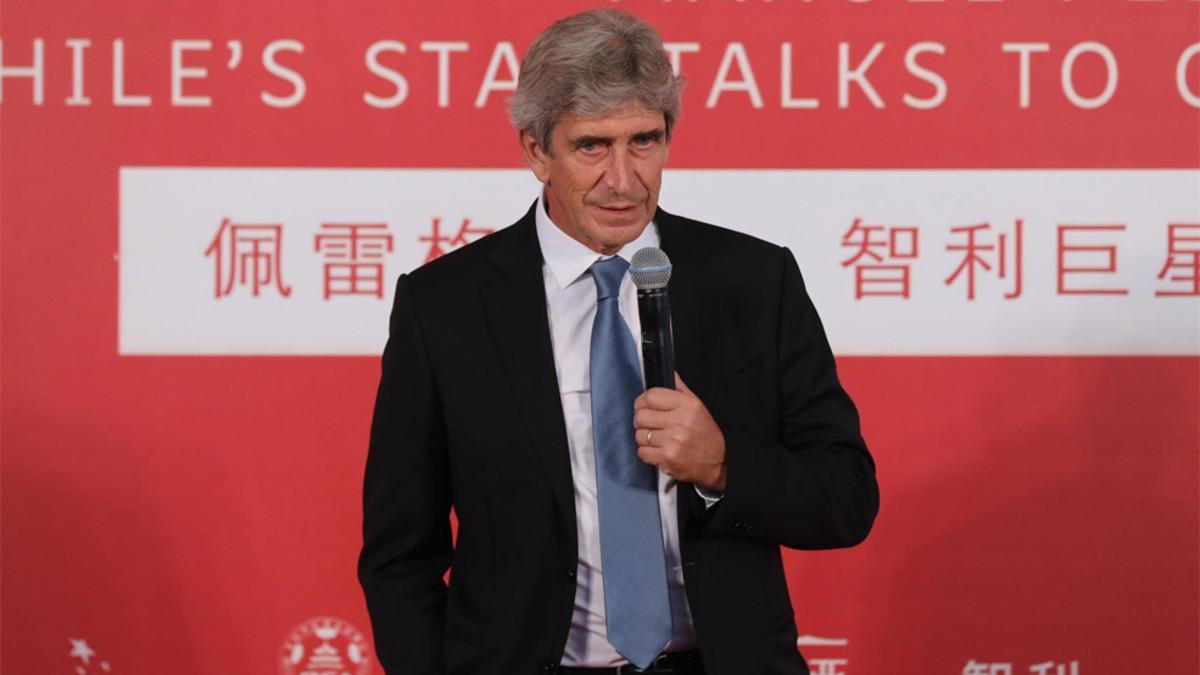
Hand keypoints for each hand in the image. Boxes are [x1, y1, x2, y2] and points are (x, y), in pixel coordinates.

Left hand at [633, 372, 726, 491]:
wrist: (719, 462)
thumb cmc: (706, 433)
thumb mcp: (697, 406)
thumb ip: (680, 388)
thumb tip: (669, 372)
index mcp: (687, 405)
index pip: (651, 396)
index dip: (642, 401)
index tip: (643, 406)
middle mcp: (681, 422)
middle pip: (641, 416)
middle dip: (642, 420)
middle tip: (650, 424)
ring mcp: (673, 442)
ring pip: (640, 435)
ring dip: (645, 438)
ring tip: (657, 438)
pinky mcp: (668, 459)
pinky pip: (642, 452)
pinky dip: (647, 452)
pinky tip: (659, 450)